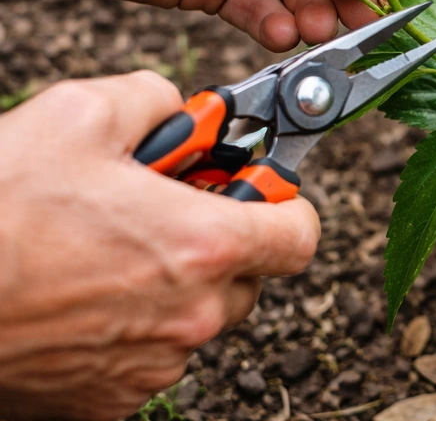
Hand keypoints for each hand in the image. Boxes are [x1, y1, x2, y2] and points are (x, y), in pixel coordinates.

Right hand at [0, 71, 320, 419]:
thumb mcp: (80, 114)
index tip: (253, 191)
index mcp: (203, 245)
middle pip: (250, 275)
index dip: (282, 206)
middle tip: (166, 212)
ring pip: (199, 317)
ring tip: (110, 250)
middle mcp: (191, 314)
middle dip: (220, 240)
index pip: (299, 234)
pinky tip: (84, 293)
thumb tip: (179, 108)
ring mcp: (153, 365)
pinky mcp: (110, 401)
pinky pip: (151, 355)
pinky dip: (133, 325)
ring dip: (175, 284)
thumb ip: (154, 99)